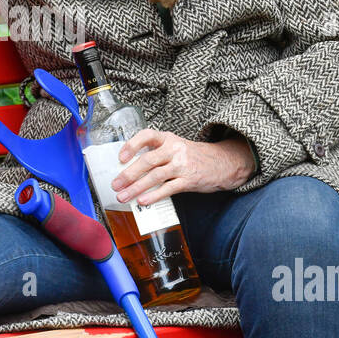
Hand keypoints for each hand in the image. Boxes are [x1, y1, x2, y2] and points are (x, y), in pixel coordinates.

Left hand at [112, 129, 256, 204]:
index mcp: (168, 139)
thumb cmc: (192, 156)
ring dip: (136, 188)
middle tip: (115, 185)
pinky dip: (153, 196)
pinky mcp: (189, 180)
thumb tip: (129, 169)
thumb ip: (156, 154)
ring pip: (155, 176)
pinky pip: (168, 189)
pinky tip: (143, 201)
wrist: (222, 163)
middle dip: (128, 174)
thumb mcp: (175, 147)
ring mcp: (182, 165)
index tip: (120, 157)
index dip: (131, 145)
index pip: (147, 136)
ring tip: (124, 196)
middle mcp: (174, 149)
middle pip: (147, 160)